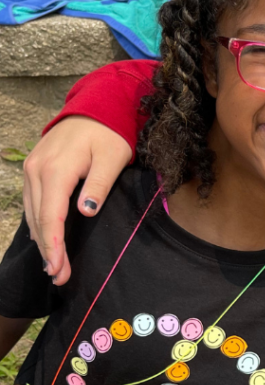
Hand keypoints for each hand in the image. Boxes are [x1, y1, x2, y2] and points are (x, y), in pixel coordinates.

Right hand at [22, 116, 131, 284]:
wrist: (97, 107)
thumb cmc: (110, 133)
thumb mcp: (112, 158)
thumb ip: (98, 185)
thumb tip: (85, 212)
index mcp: (56, 171)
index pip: (51, 217)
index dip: (54, 246)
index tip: (59, 270)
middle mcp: (37, 170)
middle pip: (38, 219)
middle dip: (48, 251)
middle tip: (58, 277)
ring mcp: (32, 168)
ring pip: (32, 212)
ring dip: (41, 240)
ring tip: (53, 266)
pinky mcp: (35, 168)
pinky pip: (32, 201)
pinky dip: (38, 222)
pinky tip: (45, 239)